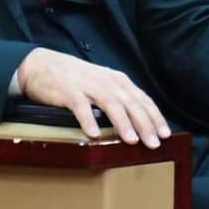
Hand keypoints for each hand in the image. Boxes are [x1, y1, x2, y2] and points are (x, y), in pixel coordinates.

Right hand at [16, 47, 170, 146]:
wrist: (43, 65)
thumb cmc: (77, 80)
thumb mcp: (103, 85)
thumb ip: (118, 100)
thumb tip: (138, 124)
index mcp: (118, 81)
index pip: (142, 99)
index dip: (155, 117)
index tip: (165, 134)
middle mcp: (107, 81)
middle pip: (131, 103)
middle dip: (145, 124)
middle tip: (154, 143)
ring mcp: (88, 86)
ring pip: (111, 104)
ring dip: (123, 123)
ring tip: (131, 140)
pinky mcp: (69, 91)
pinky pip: (80, 107)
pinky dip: (88, 120)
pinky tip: (94, 135)